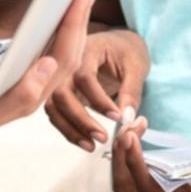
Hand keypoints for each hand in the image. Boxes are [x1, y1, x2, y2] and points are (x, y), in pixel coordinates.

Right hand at [0, 0, 93, 131]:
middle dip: (81, 19)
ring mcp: (31, 84)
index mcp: (33, 95)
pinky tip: (59, 22)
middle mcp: (38, 90)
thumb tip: (49, 64)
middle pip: (70, 52)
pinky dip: (58, 34)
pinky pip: (49, 54)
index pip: (64, 55)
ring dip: (73, 25)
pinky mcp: (21, 77)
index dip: (74, 23)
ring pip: (62, 53)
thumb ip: (22, 94)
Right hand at [45, 28, 148, 150]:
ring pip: (54, 105)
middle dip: (80, 118)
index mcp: (87, 49)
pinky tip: (83, 140)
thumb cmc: (126, 52)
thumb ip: (132, 91)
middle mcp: (68, 63)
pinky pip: (56, 112)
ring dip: (70, 128)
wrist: (118, 45)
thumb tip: (127, 119)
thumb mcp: (136, 66)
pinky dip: (66, 128)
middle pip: (62, 92)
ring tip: (91, 145)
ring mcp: (61, 77)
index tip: (116, 117)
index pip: (84, 76)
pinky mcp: (62, 91)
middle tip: (102, 137)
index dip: (98, 99)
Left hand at [112, 125, 190, 191]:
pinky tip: (140, 131)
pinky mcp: (163, 186)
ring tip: (136, 125)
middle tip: (131, 124)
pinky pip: (134, 173)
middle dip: (121, 153)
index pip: (146, 187)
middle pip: (126, 185)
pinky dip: (130, 152)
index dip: (134, 161)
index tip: (133, 134)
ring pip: (126, 181)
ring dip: (123, 152)